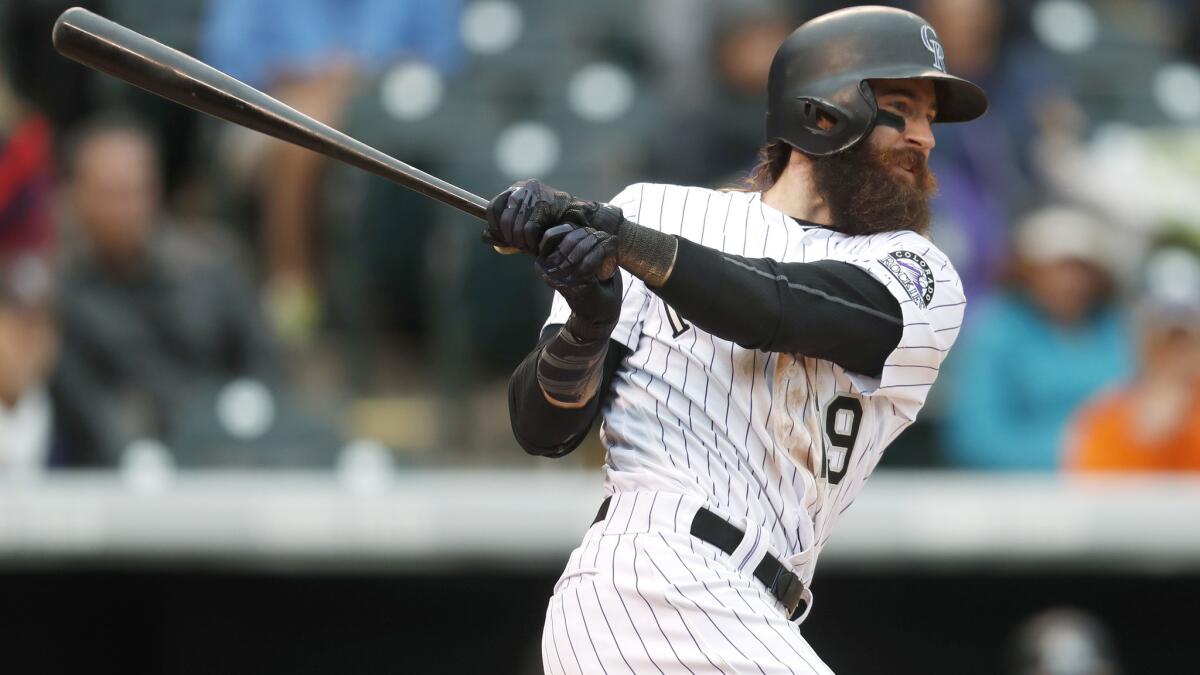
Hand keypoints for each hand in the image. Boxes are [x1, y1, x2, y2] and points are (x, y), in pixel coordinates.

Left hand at [483, 180, 622, 253]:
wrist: (585, 220)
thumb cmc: (557, 225)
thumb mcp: (527, 228)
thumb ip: (507, 233)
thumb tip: (486, 237)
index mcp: (516, 190)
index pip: (492, 209)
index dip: (495, 228)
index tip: (506, 240)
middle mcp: (522, 187)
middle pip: (502, 219)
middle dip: (511, 239)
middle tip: (523, 248)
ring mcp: (533, 193)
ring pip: (514, 226)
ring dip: (522, 243)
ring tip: (533, 248)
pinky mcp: (543, 203)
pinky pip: (528, 229)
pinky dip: (532, 242)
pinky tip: (540, 245)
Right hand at [537, 229, 622, 341]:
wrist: (597, 318)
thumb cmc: (589, 286)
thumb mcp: (575, 262)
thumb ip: (571, 244)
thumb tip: (573, 220)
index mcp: (543, 264)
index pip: (551, 235)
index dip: (572, 227)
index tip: (589, 231)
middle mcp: (548, 272)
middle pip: (568, 239)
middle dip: (589, 233)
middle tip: (603, 236)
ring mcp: (562, 279)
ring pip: (580, 247)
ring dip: (599, 240)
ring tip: (608, 240)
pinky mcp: (577, 285)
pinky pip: (590, 259)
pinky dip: (605, 249)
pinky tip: (612, 245)